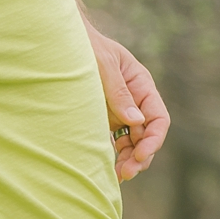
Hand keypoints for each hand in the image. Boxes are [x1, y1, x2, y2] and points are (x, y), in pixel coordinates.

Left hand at [87, 26, 169, 181]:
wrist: (61, 41)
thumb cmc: (85, 46)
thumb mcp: (103, 64)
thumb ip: (118, 91)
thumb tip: (136, 121)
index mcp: (141, 85)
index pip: (158, 118)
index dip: (153, 140)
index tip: (140, 154)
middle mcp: (134, 101)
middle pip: (146, 135)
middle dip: (140, 156)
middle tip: (126, 173)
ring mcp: (118, 111)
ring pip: (131, 142)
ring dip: (127, 160)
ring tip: (116, 176)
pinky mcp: (102, 118)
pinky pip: (112, 141)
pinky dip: (112, 156)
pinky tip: (107, 170)